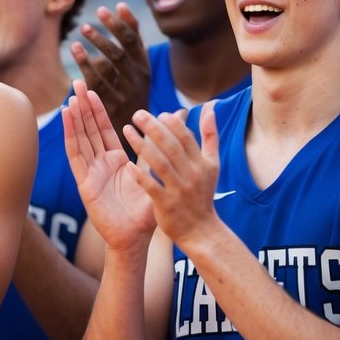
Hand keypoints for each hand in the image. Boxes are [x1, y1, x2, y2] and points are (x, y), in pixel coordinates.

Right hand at [62, 80, 154, 252]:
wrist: (136, 238)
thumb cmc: (146, 212)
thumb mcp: (157, 172)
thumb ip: (165, 145)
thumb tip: (180, 119)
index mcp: (116, 161)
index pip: (104, 130)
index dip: (97, 110)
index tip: (92, 90)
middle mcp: (100, 164)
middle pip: (89, 129)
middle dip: (83, 107)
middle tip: (78, 82)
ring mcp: (90, 172)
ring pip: (81, 138)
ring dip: (76, 116)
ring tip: (72, 95)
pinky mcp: (84, 182)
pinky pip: (76, 154)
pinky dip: (71, 135)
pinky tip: (67, 118)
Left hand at [70, 3, 150, 138]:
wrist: (132, 138)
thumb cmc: (130, 99)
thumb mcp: (137, 73)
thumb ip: (130, 45)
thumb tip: (123, 9)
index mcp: (145, 70)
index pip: (137, 42)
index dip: (126, 23)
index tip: (115, 6)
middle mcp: (137, 80)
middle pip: (123, 49)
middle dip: (112, 28)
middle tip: (98, 12)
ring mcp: (124, 92)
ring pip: (110, 62)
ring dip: (98, 42)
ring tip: (84, 29)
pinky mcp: (109, 104)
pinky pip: (95, 79)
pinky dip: (85, 62)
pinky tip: (75, 48)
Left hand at [125, 104, 220, 249]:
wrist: (201, 230)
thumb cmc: (202, 194)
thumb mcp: (212, 165)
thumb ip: (210, 136)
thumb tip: (211, 108)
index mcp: (202, 163)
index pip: (186, 138)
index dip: (173, 124)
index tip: (159, 113)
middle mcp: (192, 174)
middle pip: (171, 146)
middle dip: (154, 128)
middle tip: (137, 114)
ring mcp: (179, 190)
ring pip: (160, 163)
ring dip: (142, 145)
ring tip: (126, 130)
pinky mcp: (166, 205)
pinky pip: (151, 187)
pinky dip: (140, 176)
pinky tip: (127, 165)